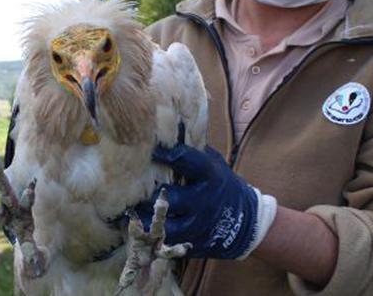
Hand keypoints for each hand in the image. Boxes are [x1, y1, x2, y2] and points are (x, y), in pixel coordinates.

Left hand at [135, 144, 276, 258]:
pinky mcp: (194, 244)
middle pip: (168, 197)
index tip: (146, 147)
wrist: (247, 223)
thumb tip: (167, 128)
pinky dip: (152, 238)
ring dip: (144, 219)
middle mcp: (204, 200)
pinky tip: (137, 231)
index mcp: (210, 176)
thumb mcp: (214, 165)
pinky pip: (168, 243)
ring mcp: (199, 225)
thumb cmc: (223, 185)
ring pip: (165, 225)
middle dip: (146, 193)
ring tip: (127, 213)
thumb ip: (193, 151)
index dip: (163, 153)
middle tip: (125, 187)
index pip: (184, 160)